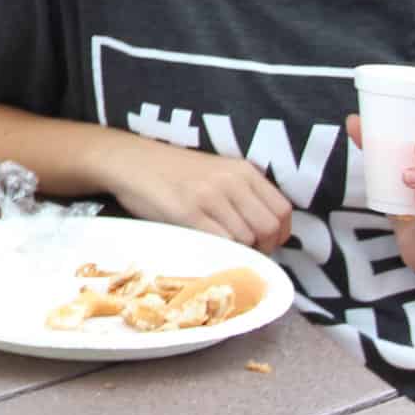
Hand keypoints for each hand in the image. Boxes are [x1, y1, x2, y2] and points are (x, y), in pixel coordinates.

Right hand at [106, 139, 293, 250]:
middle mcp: (232, 181)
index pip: (283, 210)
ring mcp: (210, 196)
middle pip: (269, 228)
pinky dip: (221, 251)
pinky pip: (220, 240)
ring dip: (239, 251)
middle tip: (245, 253)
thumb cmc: (174, 172)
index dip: (280, 234)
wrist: (131, 161)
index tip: (265, 244)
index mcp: (243, 170)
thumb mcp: (217, 172)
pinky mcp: (188, 211)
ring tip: (223, 250)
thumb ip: (242, 193)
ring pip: (247, 237)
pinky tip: (209, 249)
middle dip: (263, 248)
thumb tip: (265, 232)